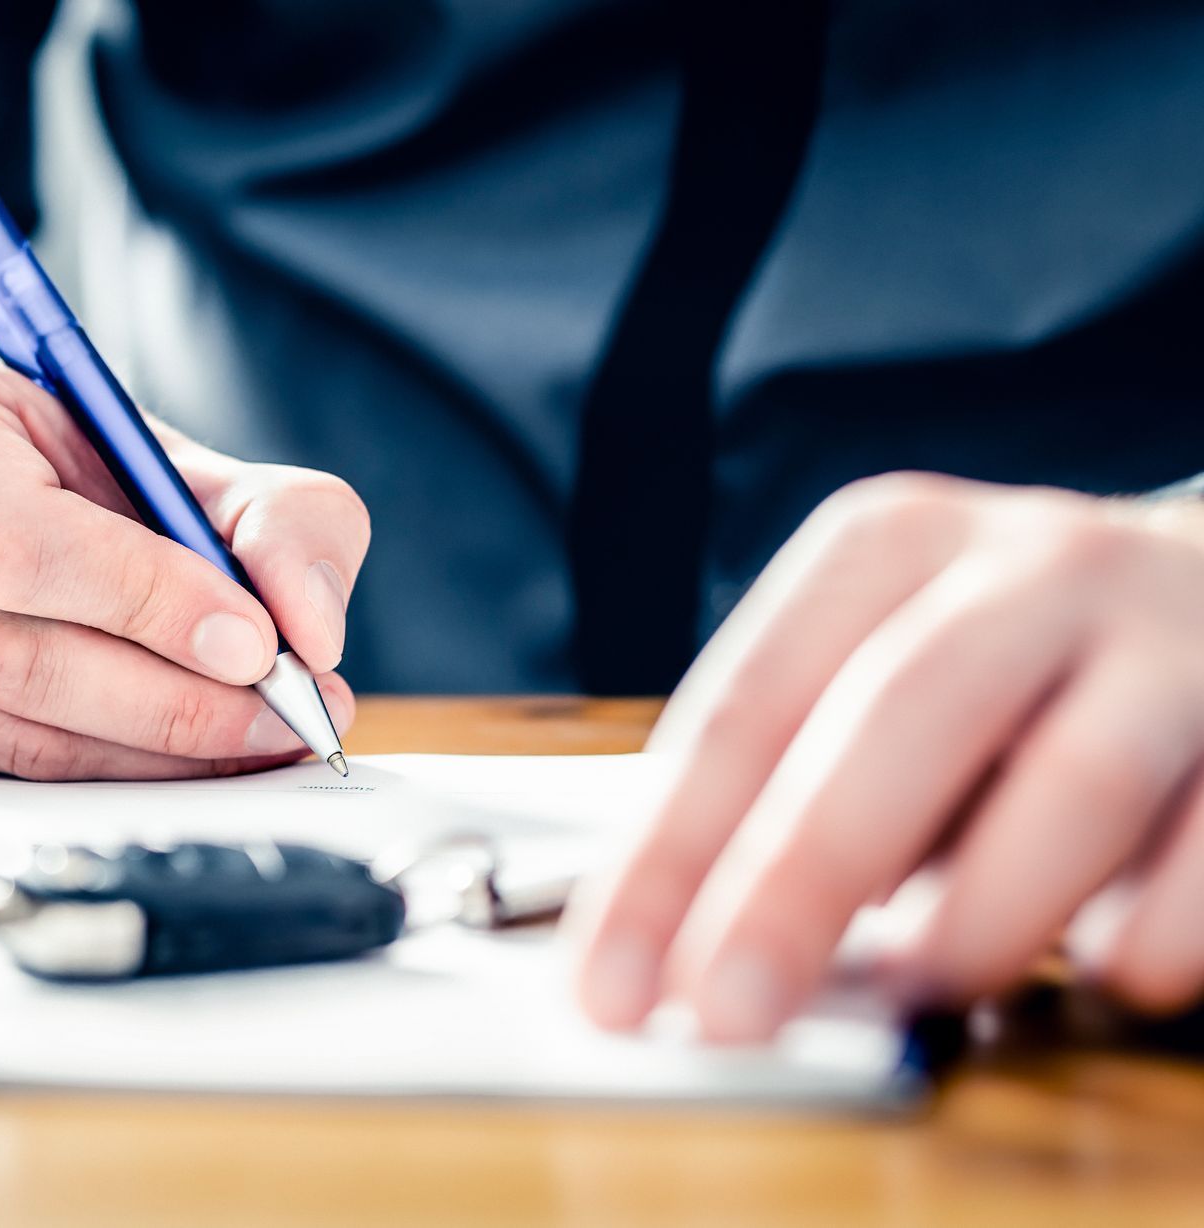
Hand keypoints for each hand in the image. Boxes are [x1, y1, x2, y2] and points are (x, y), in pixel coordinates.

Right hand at [0, 333, 364, 778]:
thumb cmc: (58, 462)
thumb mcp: (172, 450)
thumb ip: (273, 515)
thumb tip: (310, 629)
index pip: (17, 542)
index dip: (145, 604)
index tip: (257, 644)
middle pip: (7, 655)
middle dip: (168, 703)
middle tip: (281, 717)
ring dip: (142, 757)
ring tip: (247, 741)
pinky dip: (88, 782)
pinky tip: (163, 762)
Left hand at [570, 472, 1203, 1039]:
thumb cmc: (1000, 670)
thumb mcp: (874, 673)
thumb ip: (791, 786)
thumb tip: (687, 953)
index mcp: (887, 548)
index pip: (746, 708)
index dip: (667, 857)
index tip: (609, 982)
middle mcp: (1027, 566)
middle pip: (893, 719)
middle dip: (797, 883)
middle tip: (728, 1012)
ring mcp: (1167, 636)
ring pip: (1072, 778)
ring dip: (984, 914)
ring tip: (928, 990)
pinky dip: (1149, 932)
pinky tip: (1105, 970)